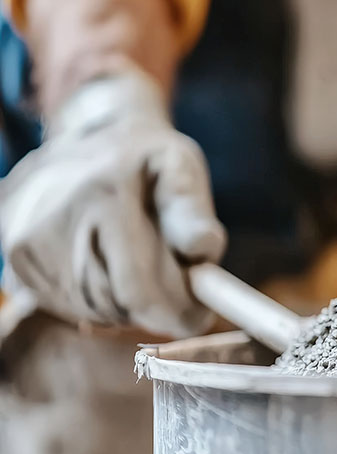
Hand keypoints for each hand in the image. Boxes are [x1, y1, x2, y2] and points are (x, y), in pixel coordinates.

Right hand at [0, 67, 224, 337]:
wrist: (86, 138)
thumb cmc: (146, 159)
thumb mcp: (180, 167)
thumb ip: (192, 210)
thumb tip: (201, 250)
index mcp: (101, 197)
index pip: (139, 287)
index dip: (175, 312)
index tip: (199, 315)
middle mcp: (52, 223)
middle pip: (116, 304)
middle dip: (155, 304)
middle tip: (176, 281)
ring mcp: (23, 246)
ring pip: (92, 311)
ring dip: (126, 302)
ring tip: (140, 259)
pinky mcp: (13, 262)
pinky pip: (66, 307)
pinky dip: (96, 298)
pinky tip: (107, 262)